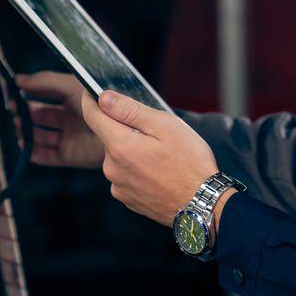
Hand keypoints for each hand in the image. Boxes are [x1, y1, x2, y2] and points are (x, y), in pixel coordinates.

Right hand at [17, 71, 105, 168]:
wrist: (115, 128)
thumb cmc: (96, 102)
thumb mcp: (70, 85)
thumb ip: (45, 81)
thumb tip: (19, 80)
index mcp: (73, 98)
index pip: (46, 92)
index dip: (30, 89)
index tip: (11, 87)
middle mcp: (70, 117)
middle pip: (41, 115)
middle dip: (25, 112)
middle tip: (11, 109)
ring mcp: (69, 137)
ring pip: (40, 136)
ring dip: (26, 132)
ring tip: (17, 126)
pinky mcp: (70, 155)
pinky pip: (47, 156)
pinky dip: (34, 153)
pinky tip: (24, 147)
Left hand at [81, 90, 219, 226]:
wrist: (203, 204)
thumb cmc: (190, 164)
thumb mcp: (165, 126)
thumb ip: (130, 110)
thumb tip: (104, 98)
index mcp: (120, 146)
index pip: (92, 116)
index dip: (92, 100)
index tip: (94, 92)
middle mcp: (112, 168)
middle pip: (109, 137)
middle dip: (126, 130)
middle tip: (155, 133)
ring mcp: (119, 186)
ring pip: (118, 156)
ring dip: (132, 150)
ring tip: (161, 156)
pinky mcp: (127, 198)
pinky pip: (125, 174)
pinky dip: (137, 169)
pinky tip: (158, 172)